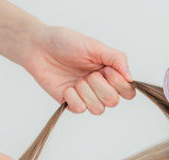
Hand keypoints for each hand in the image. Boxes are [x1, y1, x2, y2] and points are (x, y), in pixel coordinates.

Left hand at [20, 25, 135, 113]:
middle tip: (88, 73)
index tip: (105, 70)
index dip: (119, 84)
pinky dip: (72, 97)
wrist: (38, 46)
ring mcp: (86, 96)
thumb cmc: (65, 42)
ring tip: (76, 79)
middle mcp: (101, 87)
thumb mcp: (95, 45)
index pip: (128, 92)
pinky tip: (66, 86)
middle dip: (99, 86)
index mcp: (110, 74)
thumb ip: (117, 59)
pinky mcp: (71, 102)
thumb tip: (131, 78)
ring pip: (98, 109)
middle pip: (113, 102)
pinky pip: (80, 109)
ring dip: (86, 92)